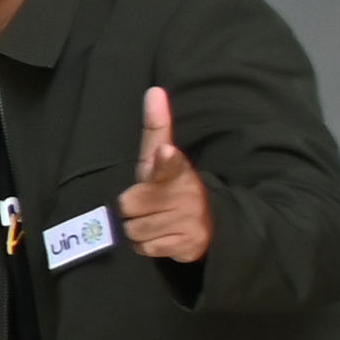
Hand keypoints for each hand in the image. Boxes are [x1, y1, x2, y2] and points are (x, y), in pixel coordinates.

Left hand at [119, 84, 212, 262]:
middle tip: (148, 205)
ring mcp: (188, 221)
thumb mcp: (162, 158)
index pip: (169, 163)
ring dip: (138, 228)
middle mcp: (186, 194)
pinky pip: (146, 248)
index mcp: (178, 170)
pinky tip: (161, 236)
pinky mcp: (187, 245)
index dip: (165, 159)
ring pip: (135, 230)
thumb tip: (154, 91)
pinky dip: (147, 245)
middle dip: (133, 208)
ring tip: (155, 220)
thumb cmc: (172, 186)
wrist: (209, 221)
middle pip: (130, 206)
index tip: (165, 152)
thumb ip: (156, 128)